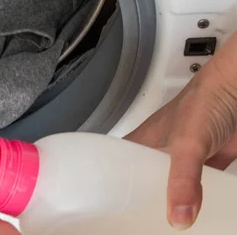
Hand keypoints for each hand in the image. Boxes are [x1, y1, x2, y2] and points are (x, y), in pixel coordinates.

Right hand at [125, 33, 236, 229]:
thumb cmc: (204, 100)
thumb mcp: (186, 144)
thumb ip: (182, 180)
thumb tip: (177, 217)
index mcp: (142, 143)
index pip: (119, 170)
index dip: (114, 190)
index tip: (113, 212)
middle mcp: (160, 152)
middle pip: (147, 184)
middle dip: (147, 202)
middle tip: (142, 224)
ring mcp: (185, 159)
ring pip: (174, 188)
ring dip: (175, 203)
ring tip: (170, 224)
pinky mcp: (210, 164)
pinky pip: (203, 190)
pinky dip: (202, 201)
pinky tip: (200, 213)